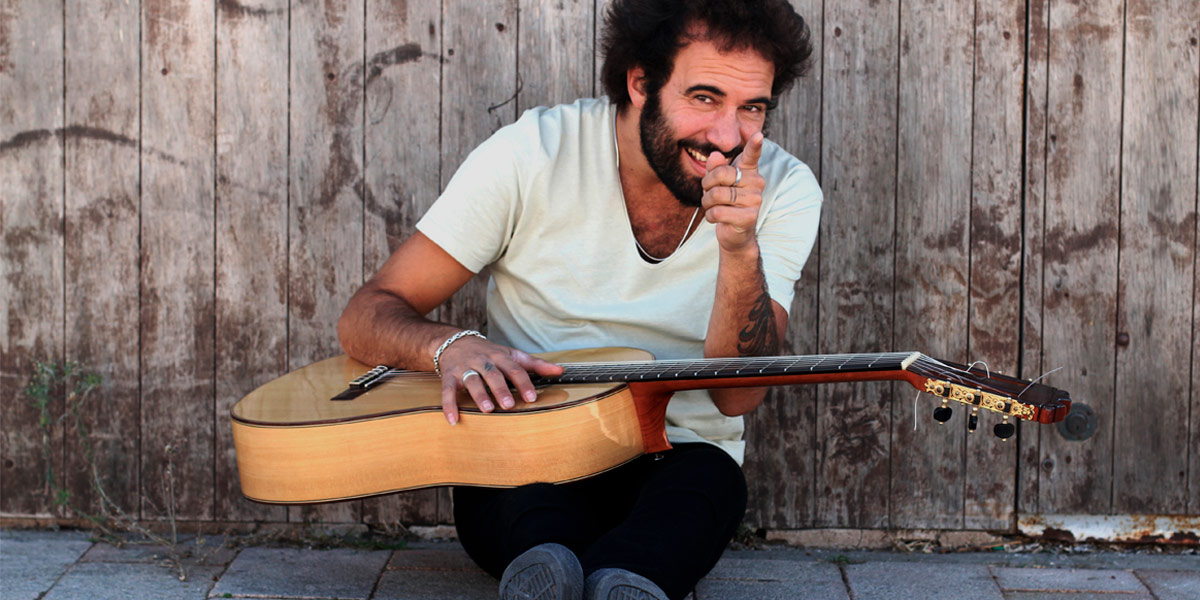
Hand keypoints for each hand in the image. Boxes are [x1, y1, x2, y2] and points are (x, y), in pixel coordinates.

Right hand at [436, 336, 562, 425]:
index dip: (523, 383)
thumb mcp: (512, 355)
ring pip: (472, 381)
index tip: (532, 398)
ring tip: (488, 409)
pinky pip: (447, 391)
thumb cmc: (489, 353)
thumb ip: (535, 364)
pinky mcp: (449, 376)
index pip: (514, 369)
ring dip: (479, 395)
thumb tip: (561, 370)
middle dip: (501, 389)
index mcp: (500, 356)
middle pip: (493, 374)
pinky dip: (450, 405)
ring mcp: (465, 368)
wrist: (454, 342)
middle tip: (509, 405)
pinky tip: (454, 420)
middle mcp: (483, 361)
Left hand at [701, 131, 764, 253]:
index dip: (754, 145)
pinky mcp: (749, 217)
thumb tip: (714, 155)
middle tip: (708, 193)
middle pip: (721, 174)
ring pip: (717, 194)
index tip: (758, 135)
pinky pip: (718, 212)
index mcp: (748, 171)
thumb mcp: (716, 184)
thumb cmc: (725, 203)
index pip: (752, 155)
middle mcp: (756, 183)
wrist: (734, 233)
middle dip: (707, 184)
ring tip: (713, 206)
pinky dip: (710, 216)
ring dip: (707, 202)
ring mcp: (755, 200)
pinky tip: (716, 218)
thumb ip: (715, 169)